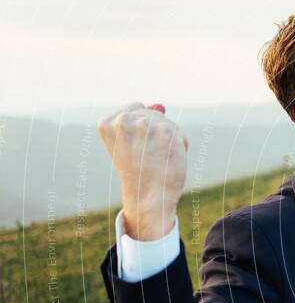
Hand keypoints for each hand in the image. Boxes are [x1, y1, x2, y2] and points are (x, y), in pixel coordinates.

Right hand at [98, 102, 188, 240]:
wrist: (149, 197)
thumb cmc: (140, 172)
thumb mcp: (132, 143)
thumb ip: (142, 121)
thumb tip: (160, 105)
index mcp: (107, 122)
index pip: (136, 107)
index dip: (142, 129)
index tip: (136, 148)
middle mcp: (123, 121)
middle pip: (153, 113)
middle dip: (156, 132)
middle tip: (148, 156)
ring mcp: (145, 125)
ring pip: (166, 123)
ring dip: (168, 140)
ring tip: (158, 158)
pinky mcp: (166, 131)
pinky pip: (178, 133)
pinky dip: (180, 145)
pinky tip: (169, 159)